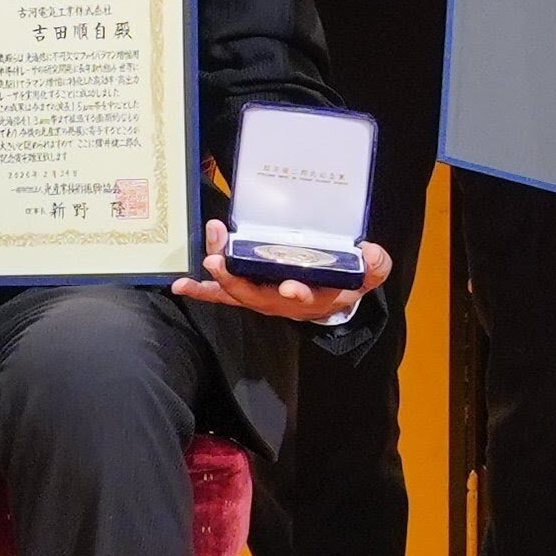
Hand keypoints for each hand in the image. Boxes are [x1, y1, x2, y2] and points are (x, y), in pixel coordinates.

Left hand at [174, 220, 396, 322]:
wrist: (331, 294)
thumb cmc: (346, 281)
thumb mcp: (368, 274)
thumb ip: (374, 265)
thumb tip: (370, 252)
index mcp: (314, 298)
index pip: (305, 298)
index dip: (298, 293)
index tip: (291, 286)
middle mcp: (282, 302)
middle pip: (257, 296)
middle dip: (237, 280)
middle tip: (220, 259)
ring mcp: (262, 298)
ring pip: (236, 293)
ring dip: (218, 277)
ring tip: (206, 259)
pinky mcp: (248, 292)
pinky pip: (223, 294)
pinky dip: (203, 290)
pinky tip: (181, 285)